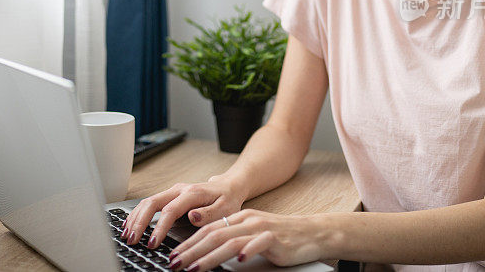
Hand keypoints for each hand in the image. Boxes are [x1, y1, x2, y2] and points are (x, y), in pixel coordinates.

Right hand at [121, 175, 245, 248]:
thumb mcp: (225, 208)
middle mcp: (179, 189)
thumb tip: (192, 217)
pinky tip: (130, 224)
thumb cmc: (227, 199)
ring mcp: (173, 191)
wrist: (228, 186)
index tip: (152, 243)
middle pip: (152, 202)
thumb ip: (209, 214)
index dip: (159, 227)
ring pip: (148, 202)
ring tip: (127, 235)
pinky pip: (150, 203)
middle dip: (139, 222)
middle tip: (131, 239)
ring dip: (135, 218)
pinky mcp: (170, 195)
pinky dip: (138, 214)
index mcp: (192, 193)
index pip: (170, 210)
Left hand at [166, 209, 325, 271]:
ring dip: (209, 256)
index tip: (173, 256)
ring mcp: (261, 228)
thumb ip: (232, 240)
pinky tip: (237, 261)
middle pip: (213, 235)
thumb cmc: (280, 238)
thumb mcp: (252, 235)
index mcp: (238, 219)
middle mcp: (247, 221)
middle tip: (174, 263)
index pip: (208, 230)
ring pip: (230, 241)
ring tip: (194, 268)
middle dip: (191, 251)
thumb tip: (206, 252)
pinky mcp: (275, 238)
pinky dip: (246, 251)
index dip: (188, 243)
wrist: (311, 233)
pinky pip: (258, 243)